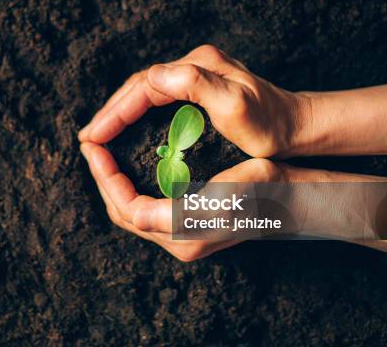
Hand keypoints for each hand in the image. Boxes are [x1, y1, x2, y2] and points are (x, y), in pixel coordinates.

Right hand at [78, 44, 309, 157]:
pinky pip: (156, 99)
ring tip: (99, 135)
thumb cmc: (271, 124)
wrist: (298, 126)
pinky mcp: (199, 89)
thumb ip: (196, 85)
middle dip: (110, 113)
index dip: (114, 112)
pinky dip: (136, 114)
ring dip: (119, 113)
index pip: (142, 87)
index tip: (92, 137)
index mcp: (197, 66)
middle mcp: (194, 65)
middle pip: (138, 86)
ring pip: (144, 92)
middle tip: (88, 139)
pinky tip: (127, 128)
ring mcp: (196, 75)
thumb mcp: (236, 106)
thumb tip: (153, 74)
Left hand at [80, 141, 286, 261]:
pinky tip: (130, 164)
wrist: (293, 198)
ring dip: (114, 182)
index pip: (126, 208)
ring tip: (105, 154)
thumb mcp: (225, 196)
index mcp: (182, 235)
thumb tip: (135, 216)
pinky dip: (131, 186)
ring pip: (132, 210)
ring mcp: (183, 234)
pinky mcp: (189, 223)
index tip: (94, 147)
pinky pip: (146, 207)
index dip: (105, 177)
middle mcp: (178, 240)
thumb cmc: (265, 190)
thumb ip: (178, 213)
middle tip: (93, 148)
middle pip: (123, 211)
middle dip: (103, 179)